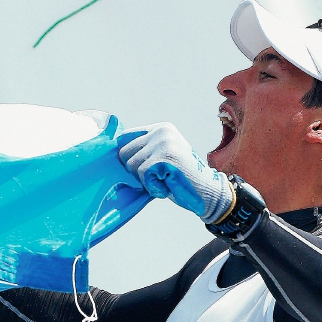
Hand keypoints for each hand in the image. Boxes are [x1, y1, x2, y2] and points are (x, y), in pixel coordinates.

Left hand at [117, 123, 232, 222]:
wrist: (208, 193)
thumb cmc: (181, 179)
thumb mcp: (162, 156)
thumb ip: (143, 151)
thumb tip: (113, 155)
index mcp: (161, 128)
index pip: (124, 138)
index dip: (126, 157)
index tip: (139, 168)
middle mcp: (161, 132)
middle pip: (124, 153)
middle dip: (136, 171)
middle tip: (158, 177)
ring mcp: (163, 144)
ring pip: (131, 166)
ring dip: (145, 181)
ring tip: (165, 180)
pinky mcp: (163, 158)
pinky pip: (142, 176)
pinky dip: (153, 187)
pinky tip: (169, 186)